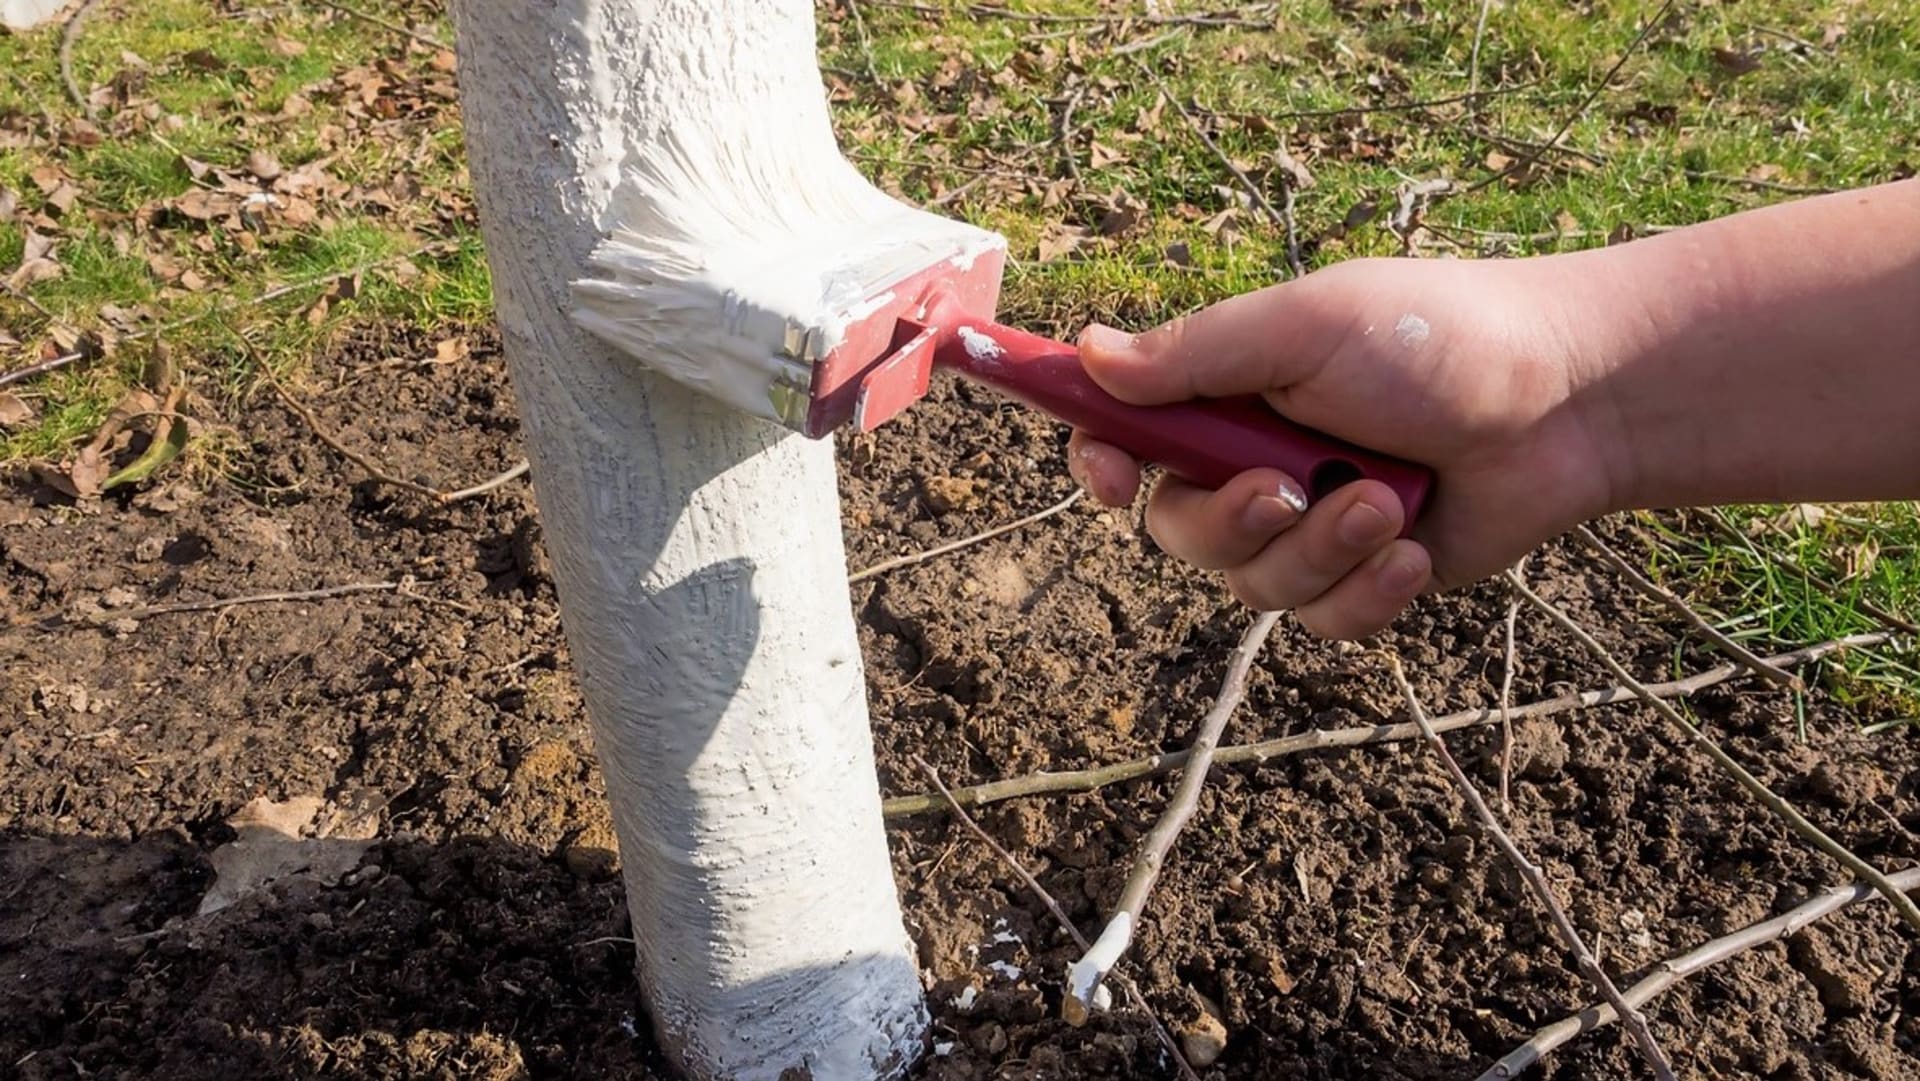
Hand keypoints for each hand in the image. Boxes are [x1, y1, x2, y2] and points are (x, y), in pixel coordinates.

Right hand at [1067, 256, 1619, 638]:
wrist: (1573, 400)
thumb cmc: (1440, 338)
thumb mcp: (1307, 328)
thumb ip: (1197, 352)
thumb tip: (1089, 353)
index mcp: (1233, 392)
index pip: (1129, 435)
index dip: (1104, 462)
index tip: (1114, 481)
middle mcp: (1261, 461)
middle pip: (1181, 532)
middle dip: (1232, 522)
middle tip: (1291, 489)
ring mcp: (1317, 524)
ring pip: (1255, 585)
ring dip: (1320, 550)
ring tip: (1389, 505)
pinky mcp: (1371, 578)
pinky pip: (1324, 620)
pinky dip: (1366, 592)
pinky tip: (1413, 551)